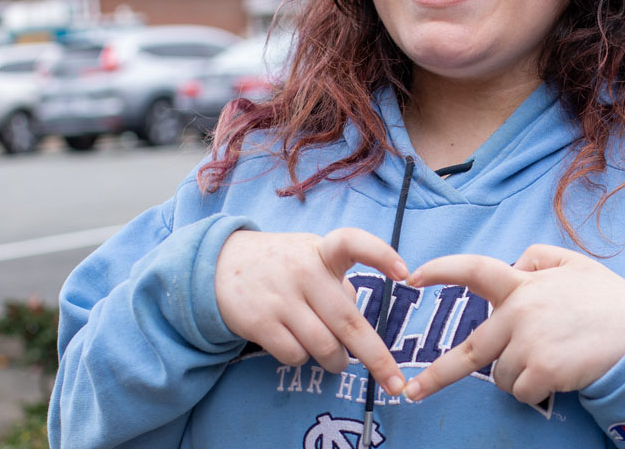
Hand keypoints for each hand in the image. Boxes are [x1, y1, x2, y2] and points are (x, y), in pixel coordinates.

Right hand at [215, 227, 408, 395]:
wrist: (219, 264)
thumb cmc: (282, 263)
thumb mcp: (310, 255)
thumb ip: (337, 281)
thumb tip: (358, 325)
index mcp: (322, 250)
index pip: (353, 242)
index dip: (381, 255)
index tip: (405, 273)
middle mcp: (303, 271)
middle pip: (348, 322)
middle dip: (376, 358)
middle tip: (395, 383)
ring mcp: (281, 297)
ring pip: (324, 347)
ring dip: (336, 361)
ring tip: (335, 357)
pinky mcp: (260, 321)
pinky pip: (295, 356)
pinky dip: (302, 358)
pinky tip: (296, 343)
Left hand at [403, 244, 624, 403]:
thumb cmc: (608, 300)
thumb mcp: (574, 263)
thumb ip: (538, 258)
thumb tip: (513, 261)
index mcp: (524, 283)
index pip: (473, 269)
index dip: (440, 271)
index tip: (412, 278)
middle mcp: (520, 311)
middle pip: (470, 349)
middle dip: (438, 374)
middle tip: (412, 390)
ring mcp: (529, 342)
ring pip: (500, 375)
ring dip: (516, 374)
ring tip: (551, 358)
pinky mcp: (542, 371)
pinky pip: (521, 391)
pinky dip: (534, 389)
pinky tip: (559, 373)